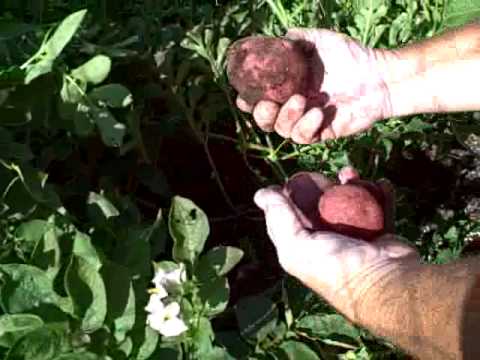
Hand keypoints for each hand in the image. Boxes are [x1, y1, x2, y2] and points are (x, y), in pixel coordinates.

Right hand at [237, 29, 393, 143]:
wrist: (379, 75)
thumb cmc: (351, 56)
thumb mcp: (320, 41)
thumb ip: (298, 39)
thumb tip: (280, 37)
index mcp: (288, 87)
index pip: (260, 99)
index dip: (248, 101)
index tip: (244, 97)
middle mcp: (294, 106)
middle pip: (265, 120)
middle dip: (261, 114)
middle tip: (267, 104)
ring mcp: (307, 121)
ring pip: (282, 130)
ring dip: (286, 117)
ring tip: (301, 100)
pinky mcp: (322, 133)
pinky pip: (304, 137)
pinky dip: (306, 126)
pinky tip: (319, 112)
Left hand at [254, 168, 418, 320]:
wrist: (386, 282)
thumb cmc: (336, 266)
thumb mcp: (296, 244)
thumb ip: (278, 217)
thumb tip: (259, 193)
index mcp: (303, 248)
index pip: (290, 216)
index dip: (290, 195)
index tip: (296, 178)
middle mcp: (327, 242)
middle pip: (321, 205)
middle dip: (324, 185)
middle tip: (329, 176)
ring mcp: (354, 238)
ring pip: (350, 202)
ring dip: (353, 184)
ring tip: (352, 174)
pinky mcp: (380, 234)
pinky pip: (379, 207)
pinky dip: (380, 194)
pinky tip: (380, 184)